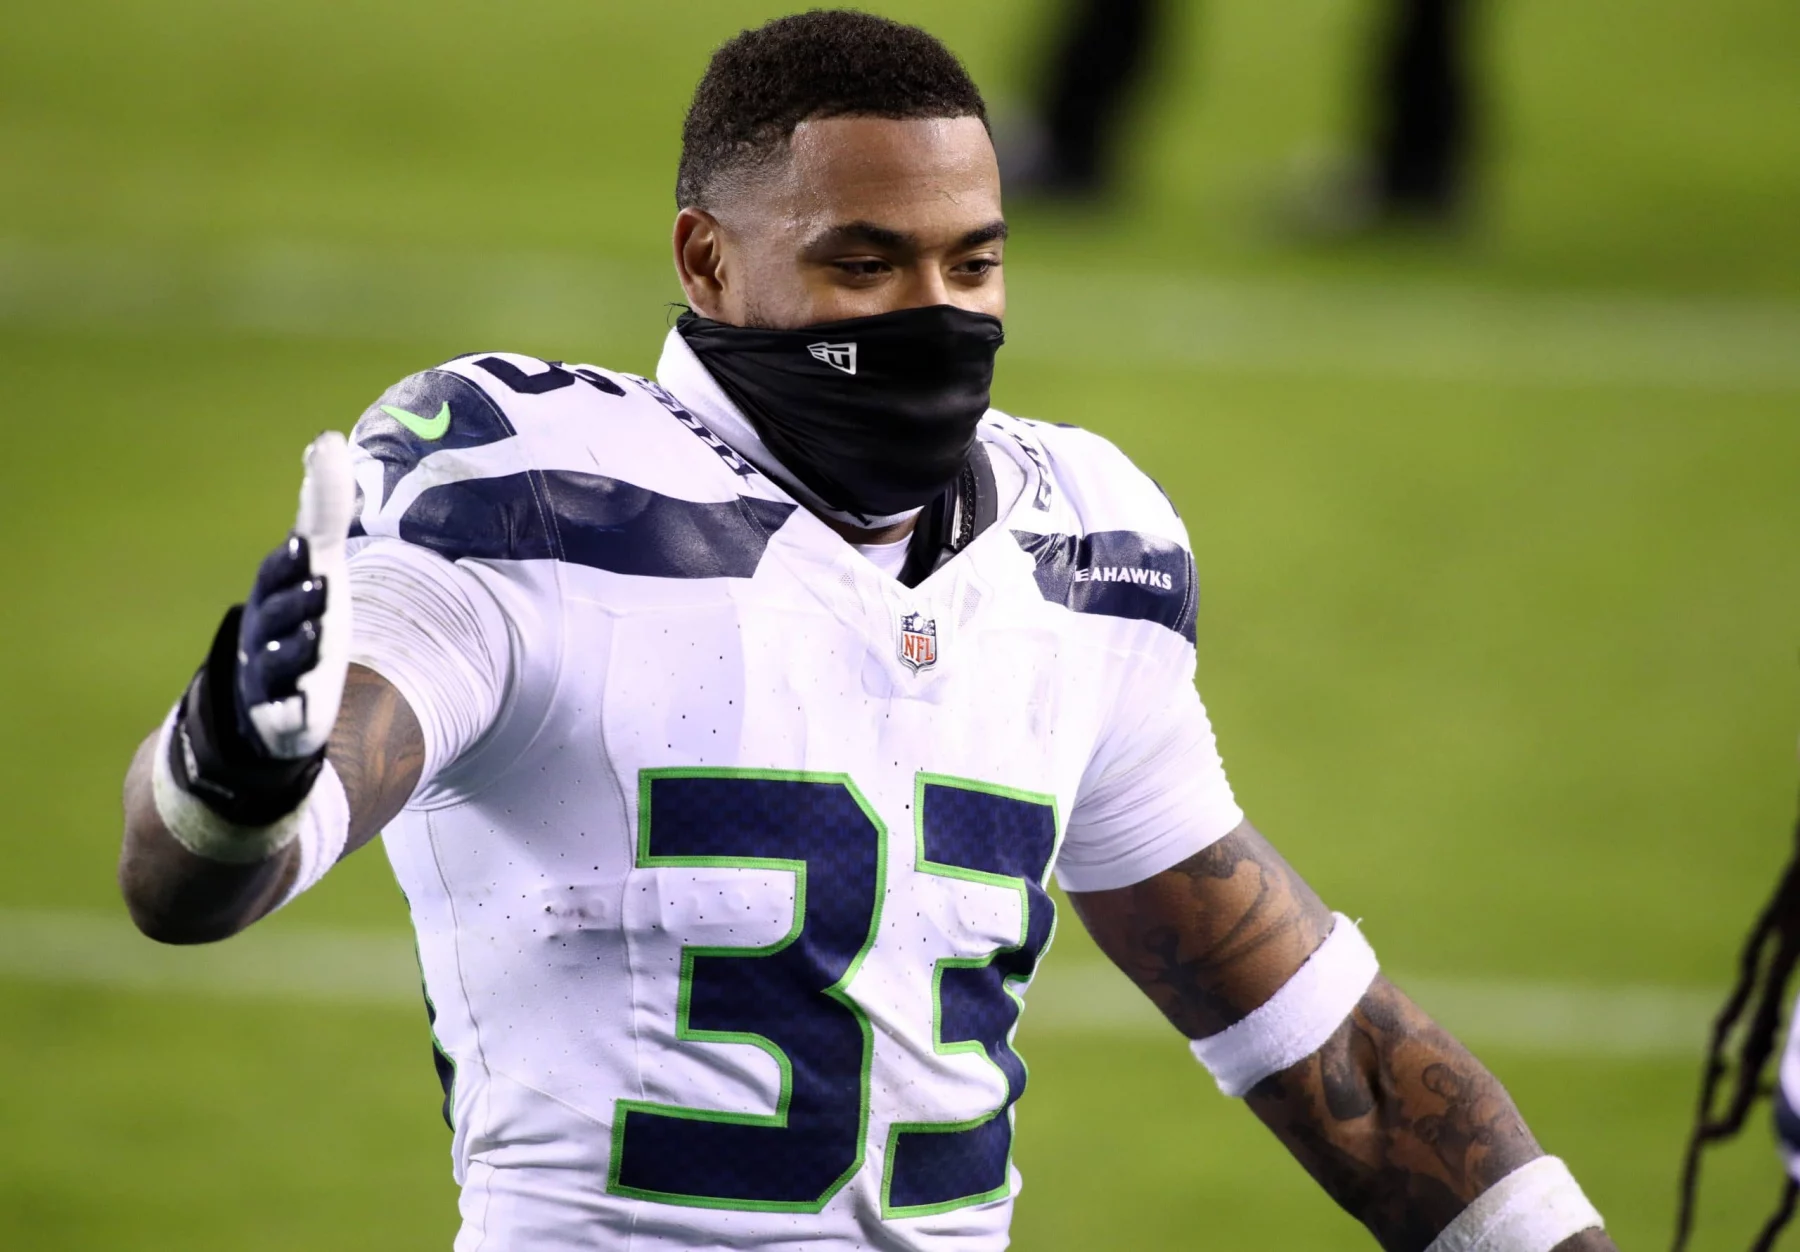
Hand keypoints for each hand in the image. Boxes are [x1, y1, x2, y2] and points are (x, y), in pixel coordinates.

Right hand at [237, 432, 355, 758]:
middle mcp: (265, 633)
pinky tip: (302, 712)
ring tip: (317, 638)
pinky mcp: (282, 716)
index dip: (288, 562)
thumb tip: (327, 439)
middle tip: (320, 587)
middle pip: (278, 616)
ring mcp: (270, 677)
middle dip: (295, 601)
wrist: (266, 697)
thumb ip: (323, 510)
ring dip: (296, 651)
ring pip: (279, 664)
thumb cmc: (296, 617)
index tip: (304, 545)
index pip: (277, 574)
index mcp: (273, 596)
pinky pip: (282, 717)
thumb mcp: (313, 567)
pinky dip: (289, 715)